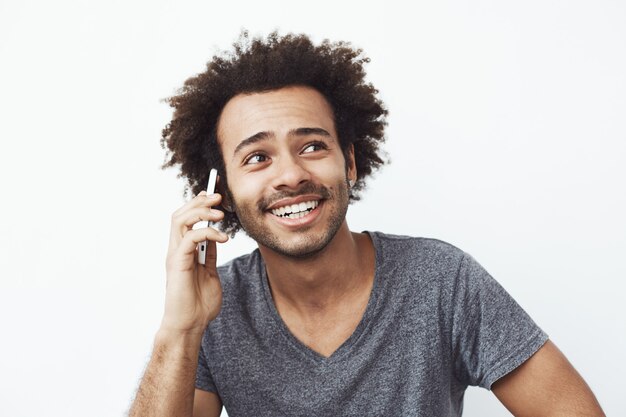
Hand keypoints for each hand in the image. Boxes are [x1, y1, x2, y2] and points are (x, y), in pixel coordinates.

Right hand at [160, 191, 228, 334]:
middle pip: (180, 214)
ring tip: (220, 213)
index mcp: (183, 251)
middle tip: (219, 197)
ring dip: (200, 211)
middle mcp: (176, 249)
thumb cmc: (199, 305)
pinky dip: (207, 233)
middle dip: (199, 202)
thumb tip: (215, 239)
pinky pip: (190, 238)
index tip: (215, 196)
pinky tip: (222, 237)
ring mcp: (175, 255)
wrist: (190, 325)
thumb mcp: (210, 273)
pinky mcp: (178, 263)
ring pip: (180, 220)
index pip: (186, 220)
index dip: (198, 204)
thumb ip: (210, 255)